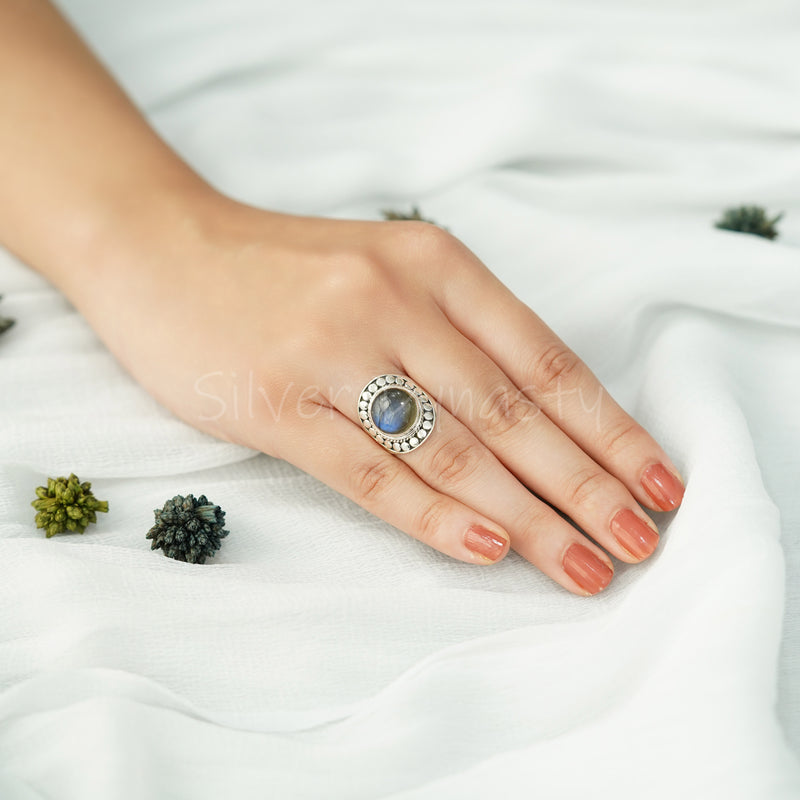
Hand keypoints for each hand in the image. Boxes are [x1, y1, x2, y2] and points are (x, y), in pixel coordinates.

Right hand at [80, 196, 684, 594]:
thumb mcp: (387, 270)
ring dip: (527, 514)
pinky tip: (487, 548)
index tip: (659, 482)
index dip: (608, 428)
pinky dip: (432, 514)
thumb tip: (539, 420)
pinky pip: (368, 471)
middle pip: (512, 411)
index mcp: (435, 264)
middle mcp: (394, 302)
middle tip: (640, 543)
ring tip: (583, 565)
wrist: (162, 247)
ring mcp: (333, 353)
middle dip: (586, 485)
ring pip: (452, 448)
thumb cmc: (286, 270)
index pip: (545, 361)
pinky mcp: (275, 403)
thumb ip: (456, 330)